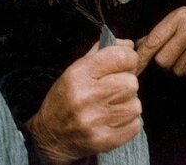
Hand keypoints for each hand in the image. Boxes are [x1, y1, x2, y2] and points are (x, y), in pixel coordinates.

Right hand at [26, 40, 141, 163]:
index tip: (125, 64)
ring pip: (136, 105)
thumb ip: (102, 52)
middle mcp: (87, 96)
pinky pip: (135, 125)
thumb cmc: (65, 99)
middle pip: (131, 82)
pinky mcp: (104, 140)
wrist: (50, 137)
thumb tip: (129, 45)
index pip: (122, 57)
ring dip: (128, 105)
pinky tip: (113, 120)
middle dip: (126, 84)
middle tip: (115, 90)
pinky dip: (129, 123)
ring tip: (112, 107)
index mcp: (79, 74)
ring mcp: (95, 121)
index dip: (129, 59)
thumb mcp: (76, 69)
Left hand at [136, 6, 185, 81]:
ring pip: (177, 70)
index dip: (142, 57)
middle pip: (163, 60)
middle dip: (166, 61)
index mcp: (179, 18)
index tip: (134, 69)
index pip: (154, 41)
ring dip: (180, 66)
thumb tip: (138, 47)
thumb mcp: (178, 19)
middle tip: (176, 52)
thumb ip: (158, 33)